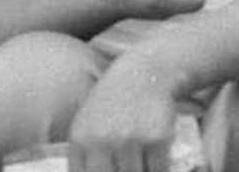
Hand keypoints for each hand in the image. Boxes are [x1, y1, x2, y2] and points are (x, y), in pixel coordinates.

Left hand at [66, 61, 184, 171]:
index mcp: (80, 140)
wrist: (142, 75)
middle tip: (125, 165)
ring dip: (140, 170)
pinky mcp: (157, 139)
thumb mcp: (85, 126)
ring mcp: (130, 139)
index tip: (110, 169)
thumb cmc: (111, 105)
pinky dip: (157, 169)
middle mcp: (102, 140)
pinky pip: (158, 171)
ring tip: (139, 159)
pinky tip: (154, 159)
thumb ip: (83, 157)